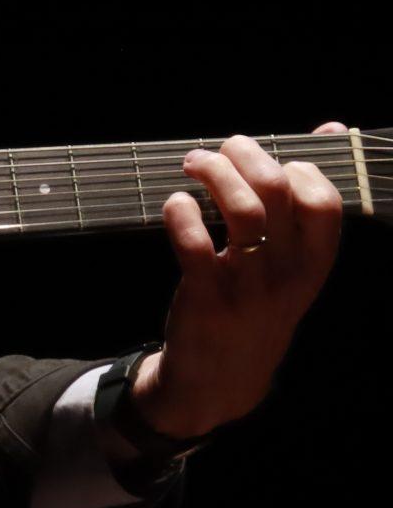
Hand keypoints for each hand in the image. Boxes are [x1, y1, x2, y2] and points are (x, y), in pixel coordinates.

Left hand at [131, 123, 346, 437]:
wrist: (222, 378)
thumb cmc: (257, 302)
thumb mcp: (294, 262)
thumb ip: (307, 202)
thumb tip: (331, 129)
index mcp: (313, 263)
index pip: (324, 202)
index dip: (295, 167)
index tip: (270, 161)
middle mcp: (285, 273)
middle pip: (276, 192)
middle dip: (243, 155)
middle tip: (217, 151)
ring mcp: (246, 287)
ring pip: (240, 210)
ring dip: (212, 173)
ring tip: (192, 164)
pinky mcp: (204, 298)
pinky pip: (193, 245)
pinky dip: (180, 213)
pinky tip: (175, 204)